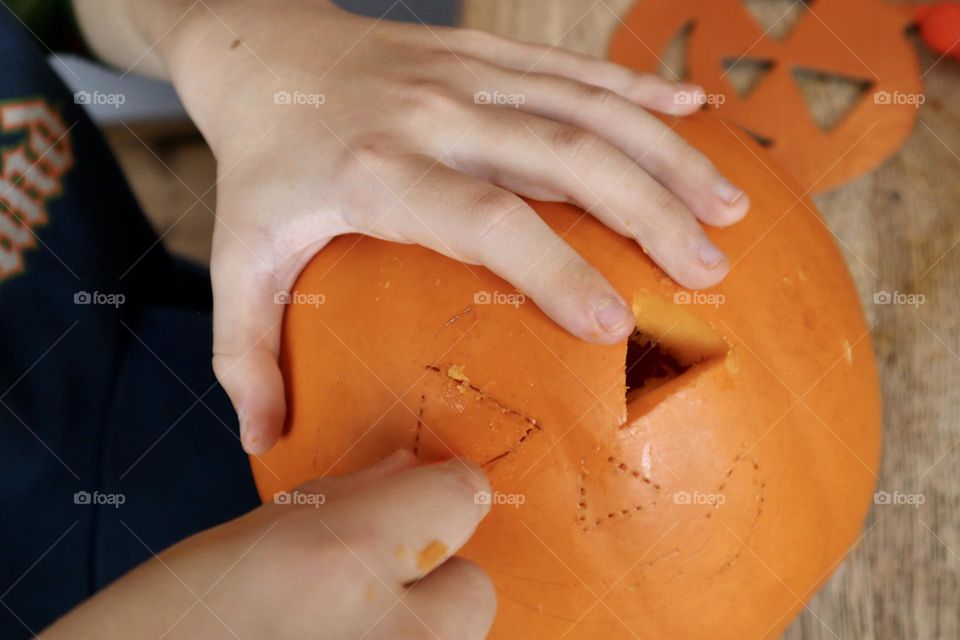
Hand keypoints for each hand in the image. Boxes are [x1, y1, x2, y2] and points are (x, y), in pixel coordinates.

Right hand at [41, 452, 495, 639]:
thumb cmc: (174, 617)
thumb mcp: (257, 535)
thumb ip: (351, 497)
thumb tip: (415, 470)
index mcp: (344, 559)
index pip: (463, 498)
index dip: (446, 492)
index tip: (428, 496)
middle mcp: (392, 637)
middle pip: (474, 591)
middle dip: (432, 583)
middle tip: (363, 591)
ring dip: (417, 631)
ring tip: (340, 630)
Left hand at [75, 0, 748, 452]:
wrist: (257, 51)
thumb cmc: (257, 166)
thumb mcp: (236, 260)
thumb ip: (244, 353)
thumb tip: (262, 442)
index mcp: (377, 173)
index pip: (488, 221)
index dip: (558, 270)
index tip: (614, 324)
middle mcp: (432, 114)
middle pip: (563, 154)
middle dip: (648, 210)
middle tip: (709, 269)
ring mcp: (463, 73)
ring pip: (583, 104)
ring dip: (665, 151)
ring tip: (731, 204)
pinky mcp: (480, 51)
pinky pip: (571, 64)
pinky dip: (637, 86)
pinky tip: (695, 108)